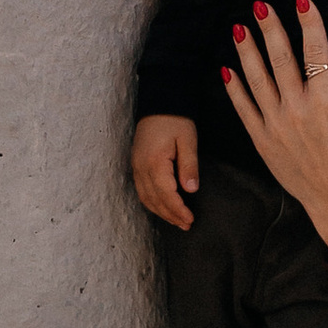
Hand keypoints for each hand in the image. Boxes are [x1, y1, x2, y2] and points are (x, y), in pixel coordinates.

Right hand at [133, 114, 202, 230]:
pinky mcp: (136, 164)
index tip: (190, 220)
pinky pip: (141, 190)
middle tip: (186, 225)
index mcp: (154, 162)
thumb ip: (189, 166)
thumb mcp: (188, 140)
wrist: (159, 102)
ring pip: (145, 197)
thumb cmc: (176, 119)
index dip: (178, 210)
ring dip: (160, 212)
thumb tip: (191, 190)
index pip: (166, 194)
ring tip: (176, 221)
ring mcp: (136, 166)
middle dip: (170, 215)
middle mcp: (141, 167)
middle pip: (154, 200)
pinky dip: (152, 202)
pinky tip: (162, 207)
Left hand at [221, 0, 327, 255]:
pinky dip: (234, 88)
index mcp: (326, 102)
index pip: (316, 52)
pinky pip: (243, 108)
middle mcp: (297, 109)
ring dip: (246, 50)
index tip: (302, 0)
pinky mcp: (262, 139)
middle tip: (260, 5)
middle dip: (270, 28)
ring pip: (257, 78)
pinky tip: (227, 68)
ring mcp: (276, 124)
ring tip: (238, 27)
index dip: (309, 23)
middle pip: (281, 59)